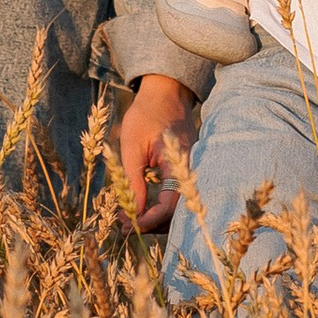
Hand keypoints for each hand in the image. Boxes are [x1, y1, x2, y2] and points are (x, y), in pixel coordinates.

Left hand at [118, 74, 195, 233]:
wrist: (165, 91)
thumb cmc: (145, 115)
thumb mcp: (132, 146)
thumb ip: (133, 180)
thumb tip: (132, 212)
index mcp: (179, 164)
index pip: (168, 206)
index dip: (149, 220)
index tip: (128, 224)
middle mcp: (191, 170)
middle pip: (177, 213)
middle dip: (152, 224)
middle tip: (126, 226)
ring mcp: (191, 170)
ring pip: (178, 207)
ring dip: (156, 217)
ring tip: (131, 219)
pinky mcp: (186, 169)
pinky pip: (177, 195)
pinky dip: (161, 206)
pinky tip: (143, 207)